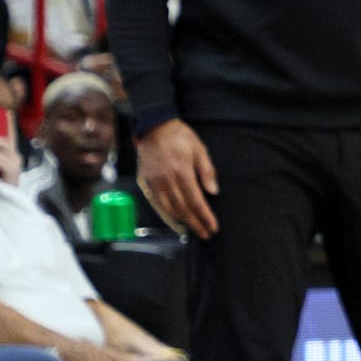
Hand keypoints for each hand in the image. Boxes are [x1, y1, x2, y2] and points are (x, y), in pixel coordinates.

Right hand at [136, 118, 218, 238]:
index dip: (205, 216)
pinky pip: (157, 203)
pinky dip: (167, 214)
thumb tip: (213, 192)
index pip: (196, 200)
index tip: (213, 227)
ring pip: (169, 208)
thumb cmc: (180, 136)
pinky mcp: (147, 182)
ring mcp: (155, 182)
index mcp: (182, 171)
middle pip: (183, 208)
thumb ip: (207, 171)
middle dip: (196, 223)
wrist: (154, 127)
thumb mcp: (199, 149)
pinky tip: (175, 220)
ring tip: (193, 229)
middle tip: (205, 233)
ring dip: (182, 222)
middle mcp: (167, 180)